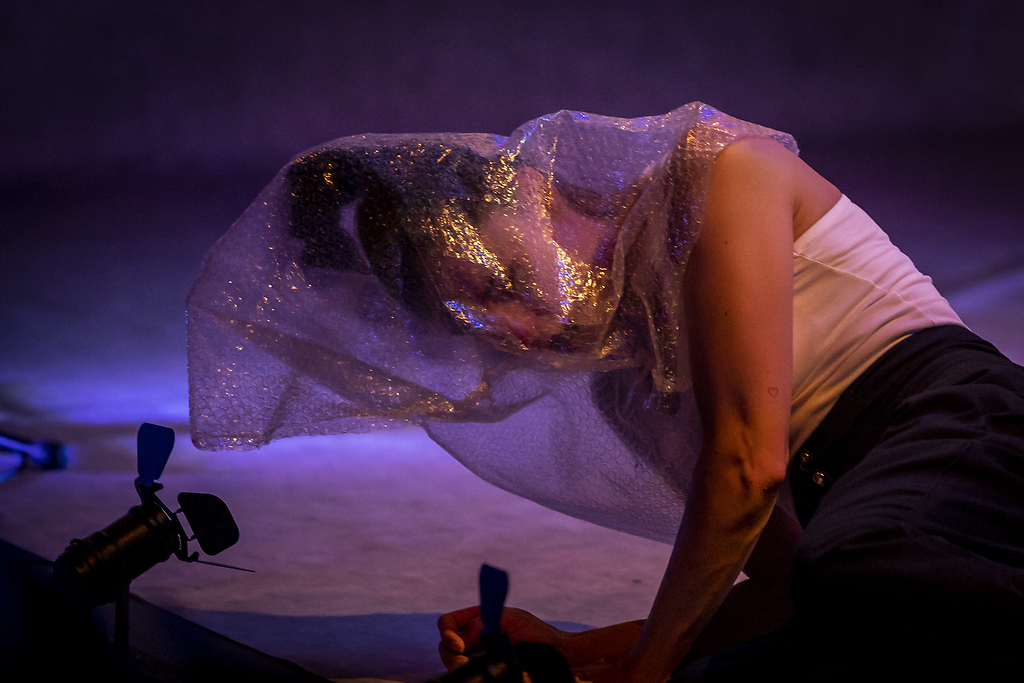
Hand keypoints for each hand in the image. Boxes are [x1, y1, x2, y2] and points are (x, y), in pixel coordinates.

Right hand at [437, 605, 566, 669]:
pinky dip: (470, 672)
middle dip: (450, 655)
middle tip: (463, 663)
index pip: (448, 622)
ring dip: (457, 664)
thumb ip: (482, 624)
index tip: (459, 644)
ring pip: (454, 661)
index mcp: (478, 619)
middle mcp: (475, 639)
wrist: (557, 654)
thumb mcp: (509, 619)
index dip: (447, 631)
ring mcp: (479, 657)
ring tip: (470, 668)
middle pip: (446, 646)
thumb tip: (463, 639)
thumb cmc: (536, 633)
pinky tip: (477, 672)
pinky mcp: (487, 669)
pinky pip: (471, 673)